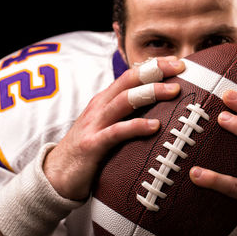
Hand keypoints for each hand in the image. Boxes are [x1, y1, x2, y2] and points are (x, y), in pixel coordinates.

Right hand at [44, 57, 184, 200]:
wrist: (56, 174)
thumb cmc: (89, 149)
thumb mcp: (107, 125)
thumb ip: (125, 115)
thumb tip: (156, 111)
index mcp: (105, 101)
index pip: (130, 76)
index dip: (153, 66)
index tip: (177, 61)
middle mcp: (100, 107)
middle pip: (129, 81)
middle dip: (155, 70)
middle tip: (180, 66)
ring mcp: (95, 124)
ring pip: (124, 100)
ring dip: (151, 92)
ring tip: (174, 90)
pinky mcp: (93, 145)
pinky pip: (117, 132)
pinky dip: (137, 126)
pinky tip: (155, 126)